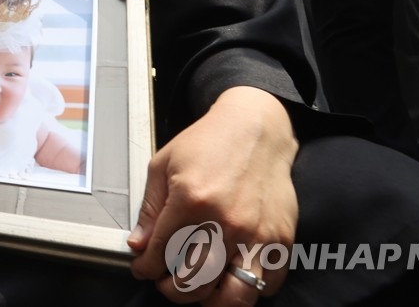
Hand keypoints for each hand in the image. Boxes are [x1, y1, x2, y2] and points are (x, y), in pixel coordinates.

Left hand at [127, 86, 298, 304]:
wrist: (256, 128)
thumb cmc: (209, 143)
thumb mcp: (164, 165)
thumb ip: (151, 210)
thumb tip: (139, 245)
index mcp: (191, 201)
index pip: (160, 254)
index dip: (145, 267)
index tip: (143, 267)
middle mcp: (225, 222)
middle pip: (192, 282)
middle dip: (171, 288)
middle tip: (166, 280)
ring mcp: (256, 234)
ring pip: (231, 296)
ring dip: (208, 300)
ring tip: (197, 289)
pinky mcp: (280, 239)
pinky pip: (266, 285)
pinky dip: (248, 291)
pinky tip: (230, 278)